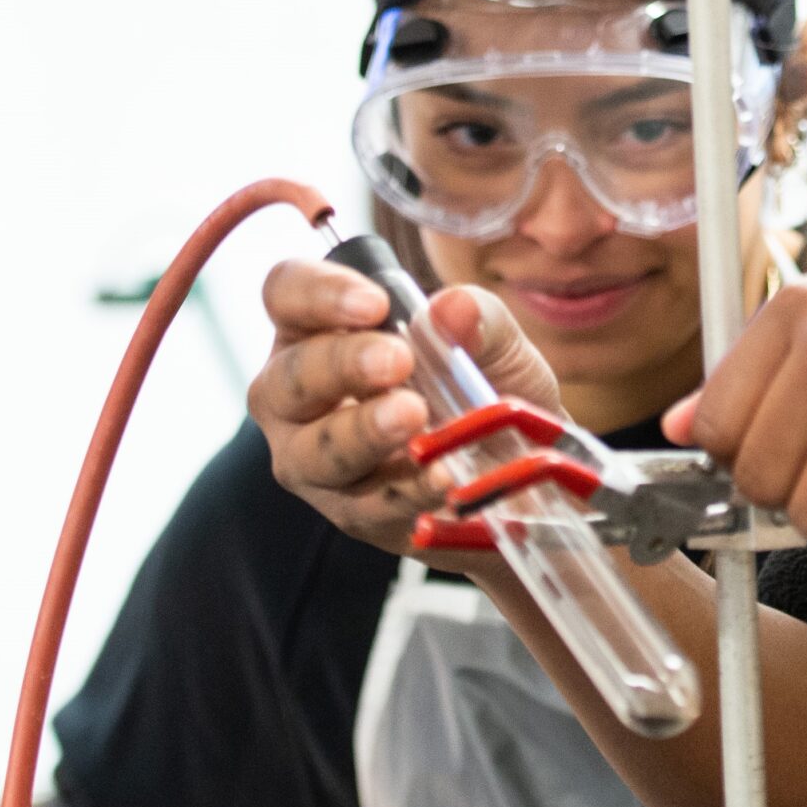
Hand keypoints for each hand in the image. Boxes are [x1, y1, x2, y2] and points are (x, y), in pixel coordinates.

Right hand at [249, 257, 564, 565]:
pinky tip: (443, 474)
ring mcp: (315, 461)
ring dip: (364, 432)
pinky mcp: (351, 514)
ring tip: (413, 416)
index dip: (319, 293)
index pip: (287, 294)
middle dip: (342, 364)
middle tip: (397, 360)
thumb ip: (479, 318)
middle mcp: (297, 396)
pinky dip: (409, 489)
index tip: (376, 303)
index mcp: (317, 329)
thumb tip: (454, 309)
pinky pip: (368, 505)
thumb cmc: (481, 383)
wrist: (518, 464)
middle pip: (290, 377)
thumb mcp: (494, 341)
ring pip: (317, 450)